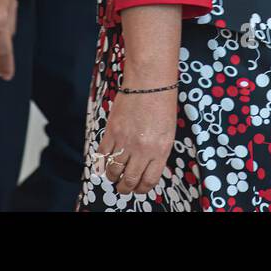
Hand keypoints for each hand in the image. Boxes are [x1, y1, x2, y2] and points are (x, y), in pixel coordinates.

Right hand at [98, 81, 177, 196]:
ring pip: (113, 171)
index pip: (148, 181)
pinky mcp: (112, 131)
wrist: (150, 81)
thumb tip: (147, 168)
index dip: (142, 189)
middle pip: (129, 180)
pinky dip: (102, 162)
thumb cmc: (162, 104)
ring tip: (114, 175)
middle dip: (126, 188)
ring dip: (113, 177)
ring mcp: (125, 141)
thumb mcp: (168, 133)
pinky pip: (102, 155)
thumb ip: (158, 152)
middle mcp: (142, 149)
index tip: (139, 188)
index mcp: (160, 150)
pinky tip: (105, 162)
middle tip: (124, 187)